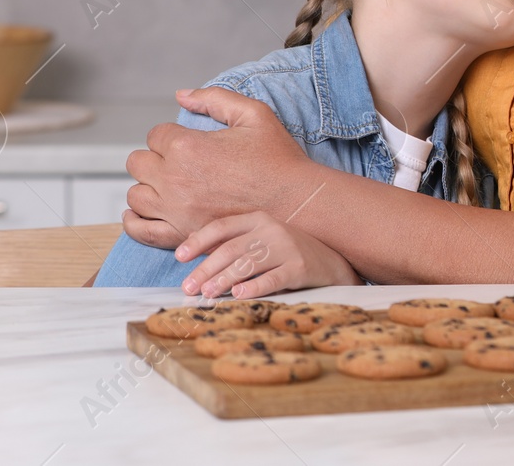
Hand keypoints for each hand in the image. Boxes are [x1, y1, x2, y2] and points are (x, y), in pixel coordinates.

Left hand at [122, 87, 318, 246]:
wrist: (297, 201)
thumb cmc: (277, 158)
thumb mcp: (253, 114)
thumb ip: (214, 99)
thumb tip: (181, 95)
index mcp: (188, 146)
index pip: (156, 134)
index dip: (171, 135)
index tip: (189, 142)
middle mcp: (175, 179)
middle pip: (139, 163)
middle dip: (156, 158)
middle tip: (179, 162)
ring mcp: (175, 210)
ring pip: (136, 195)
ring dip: (148, 187)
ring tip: (167, 185)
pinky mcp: (181, 235)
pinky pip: (140, 230)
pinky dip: (134, 221)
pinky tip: (142, 212)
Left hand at [176, 211, 360, 297]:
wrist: (334, 263)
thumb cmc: (290, 253)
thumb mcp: (263, 239)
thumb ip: (234, 243)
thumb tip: (194, 254)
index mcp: (259, 218)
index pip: (222, 226)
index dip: (198, 240)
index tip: (179, 257)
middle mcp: (272, 229)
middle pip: (230, 248)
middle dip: (205, 269)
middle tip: (188, 287)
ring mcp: (287, 247)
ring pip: (247, 264)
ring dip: (223, 280)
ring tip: (207, 294)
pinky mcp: (300, 267)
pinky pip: (272, 279)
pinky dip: (253, 287)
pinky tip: (238, 296)